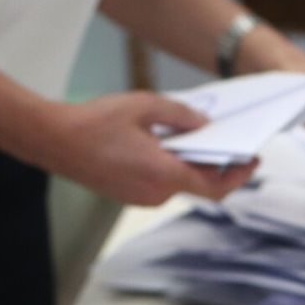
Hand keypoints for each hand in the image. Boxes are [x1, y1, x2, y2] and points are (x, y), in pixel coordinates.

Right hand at [33, 92, 256, 205]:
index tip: (253, 161)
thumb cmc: (94, 122)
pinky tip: (168, 143)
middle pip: (199, 184)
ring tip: (197, 135)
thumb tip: (205, 124)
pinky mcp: (129, 195)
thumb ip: (181, 115)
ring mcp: (141, 199)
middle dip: (217, 164)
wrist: (51, 139)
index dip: (239, 176)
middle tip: (231, 141)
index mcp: (164, 175)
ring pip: (179, 183)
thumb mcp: (144, 106)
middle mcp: (156, 195)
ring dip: (191, 163)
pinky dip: (171, 166)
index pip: (215, 187)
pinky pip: (160, 182)